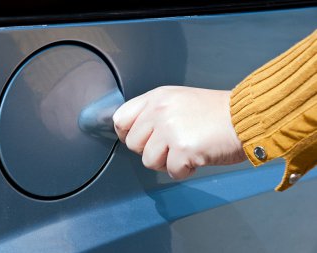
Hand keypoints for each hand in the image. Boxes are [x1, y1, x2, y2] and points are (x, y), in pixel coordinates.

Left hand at [113, 86, 246, 178]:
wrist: (246, 117)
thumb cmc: (217, 112)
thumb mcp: (179, 101)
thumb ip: (154, 113)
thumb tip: (136, 133)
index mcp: (157, 97)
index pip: (121, 118)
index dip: (127, 134)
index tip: (142, 140)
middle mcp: (160, 110)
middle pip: (132, 144)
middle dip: (151, 151)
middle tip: (172, 146)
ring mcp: (171, 128)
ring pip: (149, 161)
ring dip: (168, 162)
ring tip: (187, 150)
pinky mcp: (184, 147)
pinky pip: (172, 172)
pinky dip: (185, 171)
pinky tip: (198, 157)